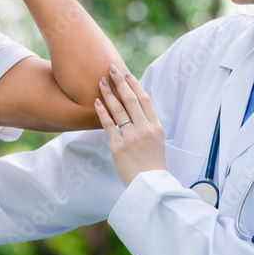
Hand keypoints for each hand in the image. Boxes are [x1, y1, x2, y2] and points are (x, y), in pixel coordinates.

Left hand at [95, 64, 166, 187]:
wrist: (149, 185)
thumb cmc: (152, 163)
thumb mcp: (157, 141)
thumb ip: (148, 124)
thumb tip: (136, 107)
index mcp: (156, 127)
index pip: (145, 100)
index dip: (135, 85)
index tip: (126, 74)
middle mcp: (145, 130)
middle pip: (131, 100)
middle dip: (120, 82)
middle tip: (110, 69)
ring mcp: (131, 138)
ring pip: (118, 109)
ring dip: (108, 93)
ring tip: (100, 82)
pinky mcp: (118, 147)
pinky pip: (108, 124)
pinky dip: (102, 111)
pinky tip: (96, 101)